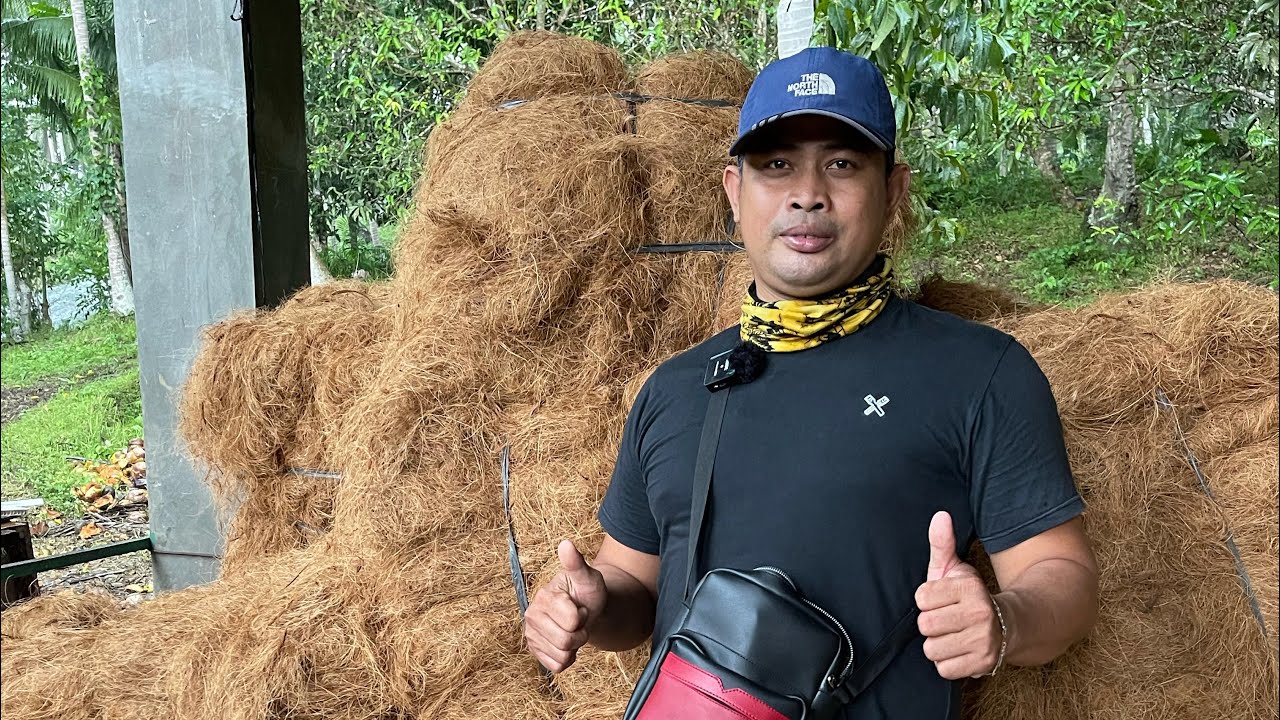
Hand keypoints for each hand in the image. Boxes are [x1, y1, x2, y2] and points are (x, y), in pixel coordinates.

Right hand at [524, 539, 607, 672]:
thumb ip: (576, 564)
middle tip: (579, 620)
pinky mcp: (536, 651)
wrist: (586, 609)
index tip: (580, 606)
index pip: (572, 621)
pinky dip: (569, 658)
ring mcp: (532, 635)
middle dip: (581, 633)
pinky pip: (557, 666)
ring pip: (563, 655)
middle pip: (567, 641)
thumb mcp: (588, 577)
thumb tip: (566, 544)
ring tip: (573, 630)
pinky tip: (567, 643)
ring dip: (576, 646)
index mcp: (544, 597)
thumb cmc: (587, 592)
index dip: (583, 615)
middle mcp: (532, 616)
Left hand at [914, 511, 1004, 679]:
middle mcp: (979, 613)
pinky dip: (948, 663)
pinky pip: (944, 669)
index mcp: (968, 588)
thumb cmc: (970, 596)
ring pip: (932, 649)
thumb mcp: (955, 568)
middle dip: (931, 624)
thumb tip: (940, 516)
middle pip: (925, 625)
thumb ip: (942, 543)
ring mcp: (983, 640)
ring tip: (953, 635)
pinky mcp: (983, 664)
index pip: (921, 598)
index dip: (927, 601)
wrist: (1009, 625)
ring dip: (938, 645)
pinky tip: (959, 651)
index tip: (941, 600)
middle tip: (947, 620)